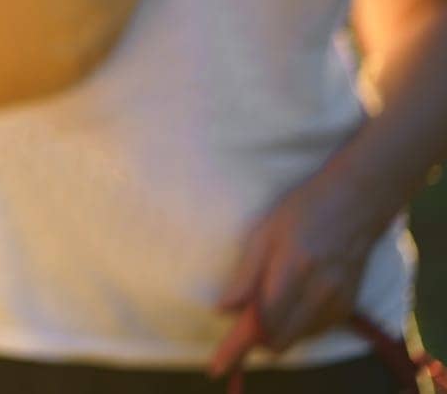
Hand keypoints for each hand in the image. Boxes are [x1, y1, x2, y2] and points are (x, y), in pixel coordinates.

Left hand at [209, 163, 386, 375]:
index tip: (217, 367)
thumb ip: (246, 276)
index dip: (237, 347)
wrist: (355, 204)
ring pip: (297, 339)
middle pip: (279, 340)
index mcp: (293, 270)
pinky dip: (297, 325)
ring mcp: (338, 302)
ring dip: (277, 331)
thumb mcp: (264, 234)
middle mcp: (319, 293)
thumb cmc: (302, 211)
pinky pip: (314, 331)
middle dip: (255, 338)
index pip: (262, 322)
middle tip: (241, 316)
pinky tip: (292, 300)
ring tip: (269, 297)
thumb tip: (224, 310)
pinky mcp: (349, 307)